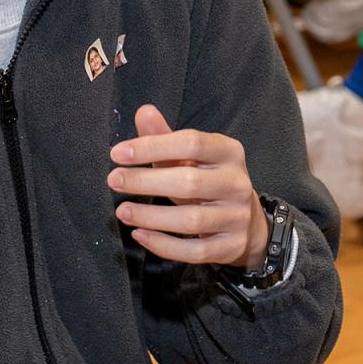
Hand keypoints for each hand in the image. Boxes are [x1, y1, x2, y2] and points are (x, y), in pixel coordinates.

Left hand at [109, 104, 269, 268]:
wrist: (248, 222)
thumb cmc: (209, 181)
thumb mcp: (191, 157)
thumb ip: (165, 137)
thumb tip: (143, 112)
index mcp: (229, 152)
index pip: (191, 143)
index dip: (152, 146)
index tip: (118, 153)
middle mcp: (237, 183)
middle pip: (189, 182)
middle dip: (146, 181)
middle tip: (115, 181)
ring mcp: (237, 217)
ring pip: (192, 220)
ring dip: (151, 216)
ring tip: (122, 211)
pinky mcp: (232, 247)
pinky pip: (196, 251)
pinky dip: (164, 245)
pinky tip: (140, 235)